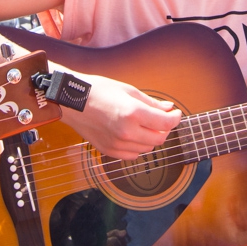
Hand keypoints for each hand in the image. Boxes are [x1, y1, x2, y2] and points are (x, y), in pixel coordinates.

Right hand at [59, 70, 182, 158]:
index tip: (175, 114)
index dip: (175, 118)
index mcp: (133, 113)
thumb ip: (151, 103)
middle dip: (165, 129)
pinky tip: (133, 135)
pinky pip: (132, 155)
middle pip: (159, 139)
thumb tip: (168, 109)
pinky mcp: (108, 150)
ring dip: (151, 138)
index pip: (165, 123)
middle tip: (162, 119)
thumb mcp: (128, 90)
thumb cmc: (97, 90)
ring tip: (145, 125)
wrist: (70, 100)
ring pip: (146, 149)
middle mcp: (126, 132)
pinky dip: (137, 147)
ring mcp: (117, 144)